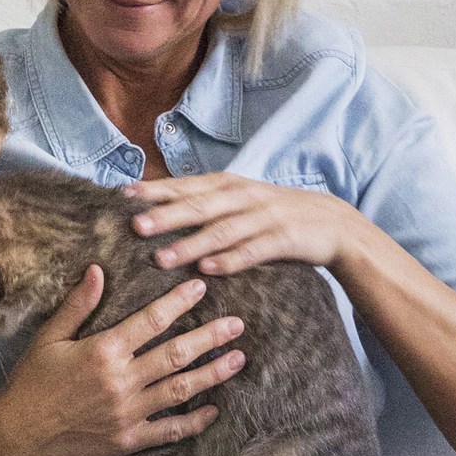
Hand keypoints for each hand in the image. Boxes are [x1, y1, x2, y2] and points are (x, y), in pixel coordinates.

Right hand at [0, 265, 245, 455]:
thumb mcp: (49, 337)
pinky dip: (194, 421)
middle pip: (176, 354)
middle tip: (237, 325)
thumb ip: (78, 305)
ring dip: (212, 373)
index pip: (152, 320)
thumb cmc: (31, 382)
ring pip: (180, 389)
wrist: (19, 433)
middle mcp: (121, 381)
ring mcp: (128, 413)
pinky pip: (169, 430)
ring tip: (237, 359)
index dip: (179, 302)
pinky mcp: (128, 439)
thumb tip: (98, 270)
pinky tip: (213, 409)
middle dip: (210, 337)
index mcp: (103, 351)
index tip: (201, 288)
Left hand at [124, 174, 363, 274]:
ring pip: (222, 230)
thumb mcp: (238, 200)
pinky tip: (208, 271)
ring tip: (162, 258)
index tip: (122, 196)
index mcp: (228, 184)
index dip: (154, 191)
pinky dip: (230, 261)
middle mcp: (243, 196)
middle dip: (166, 216)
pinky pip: (253, 251)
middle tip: (134, 226)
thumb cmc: (273, 213)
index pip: (185, 185)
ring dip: (191, 244)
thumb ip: (203, 203)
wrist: (333, 222)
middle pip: (199, 205)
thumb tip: (156, 207)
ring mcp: (264, 217)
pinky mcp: (284, 238)